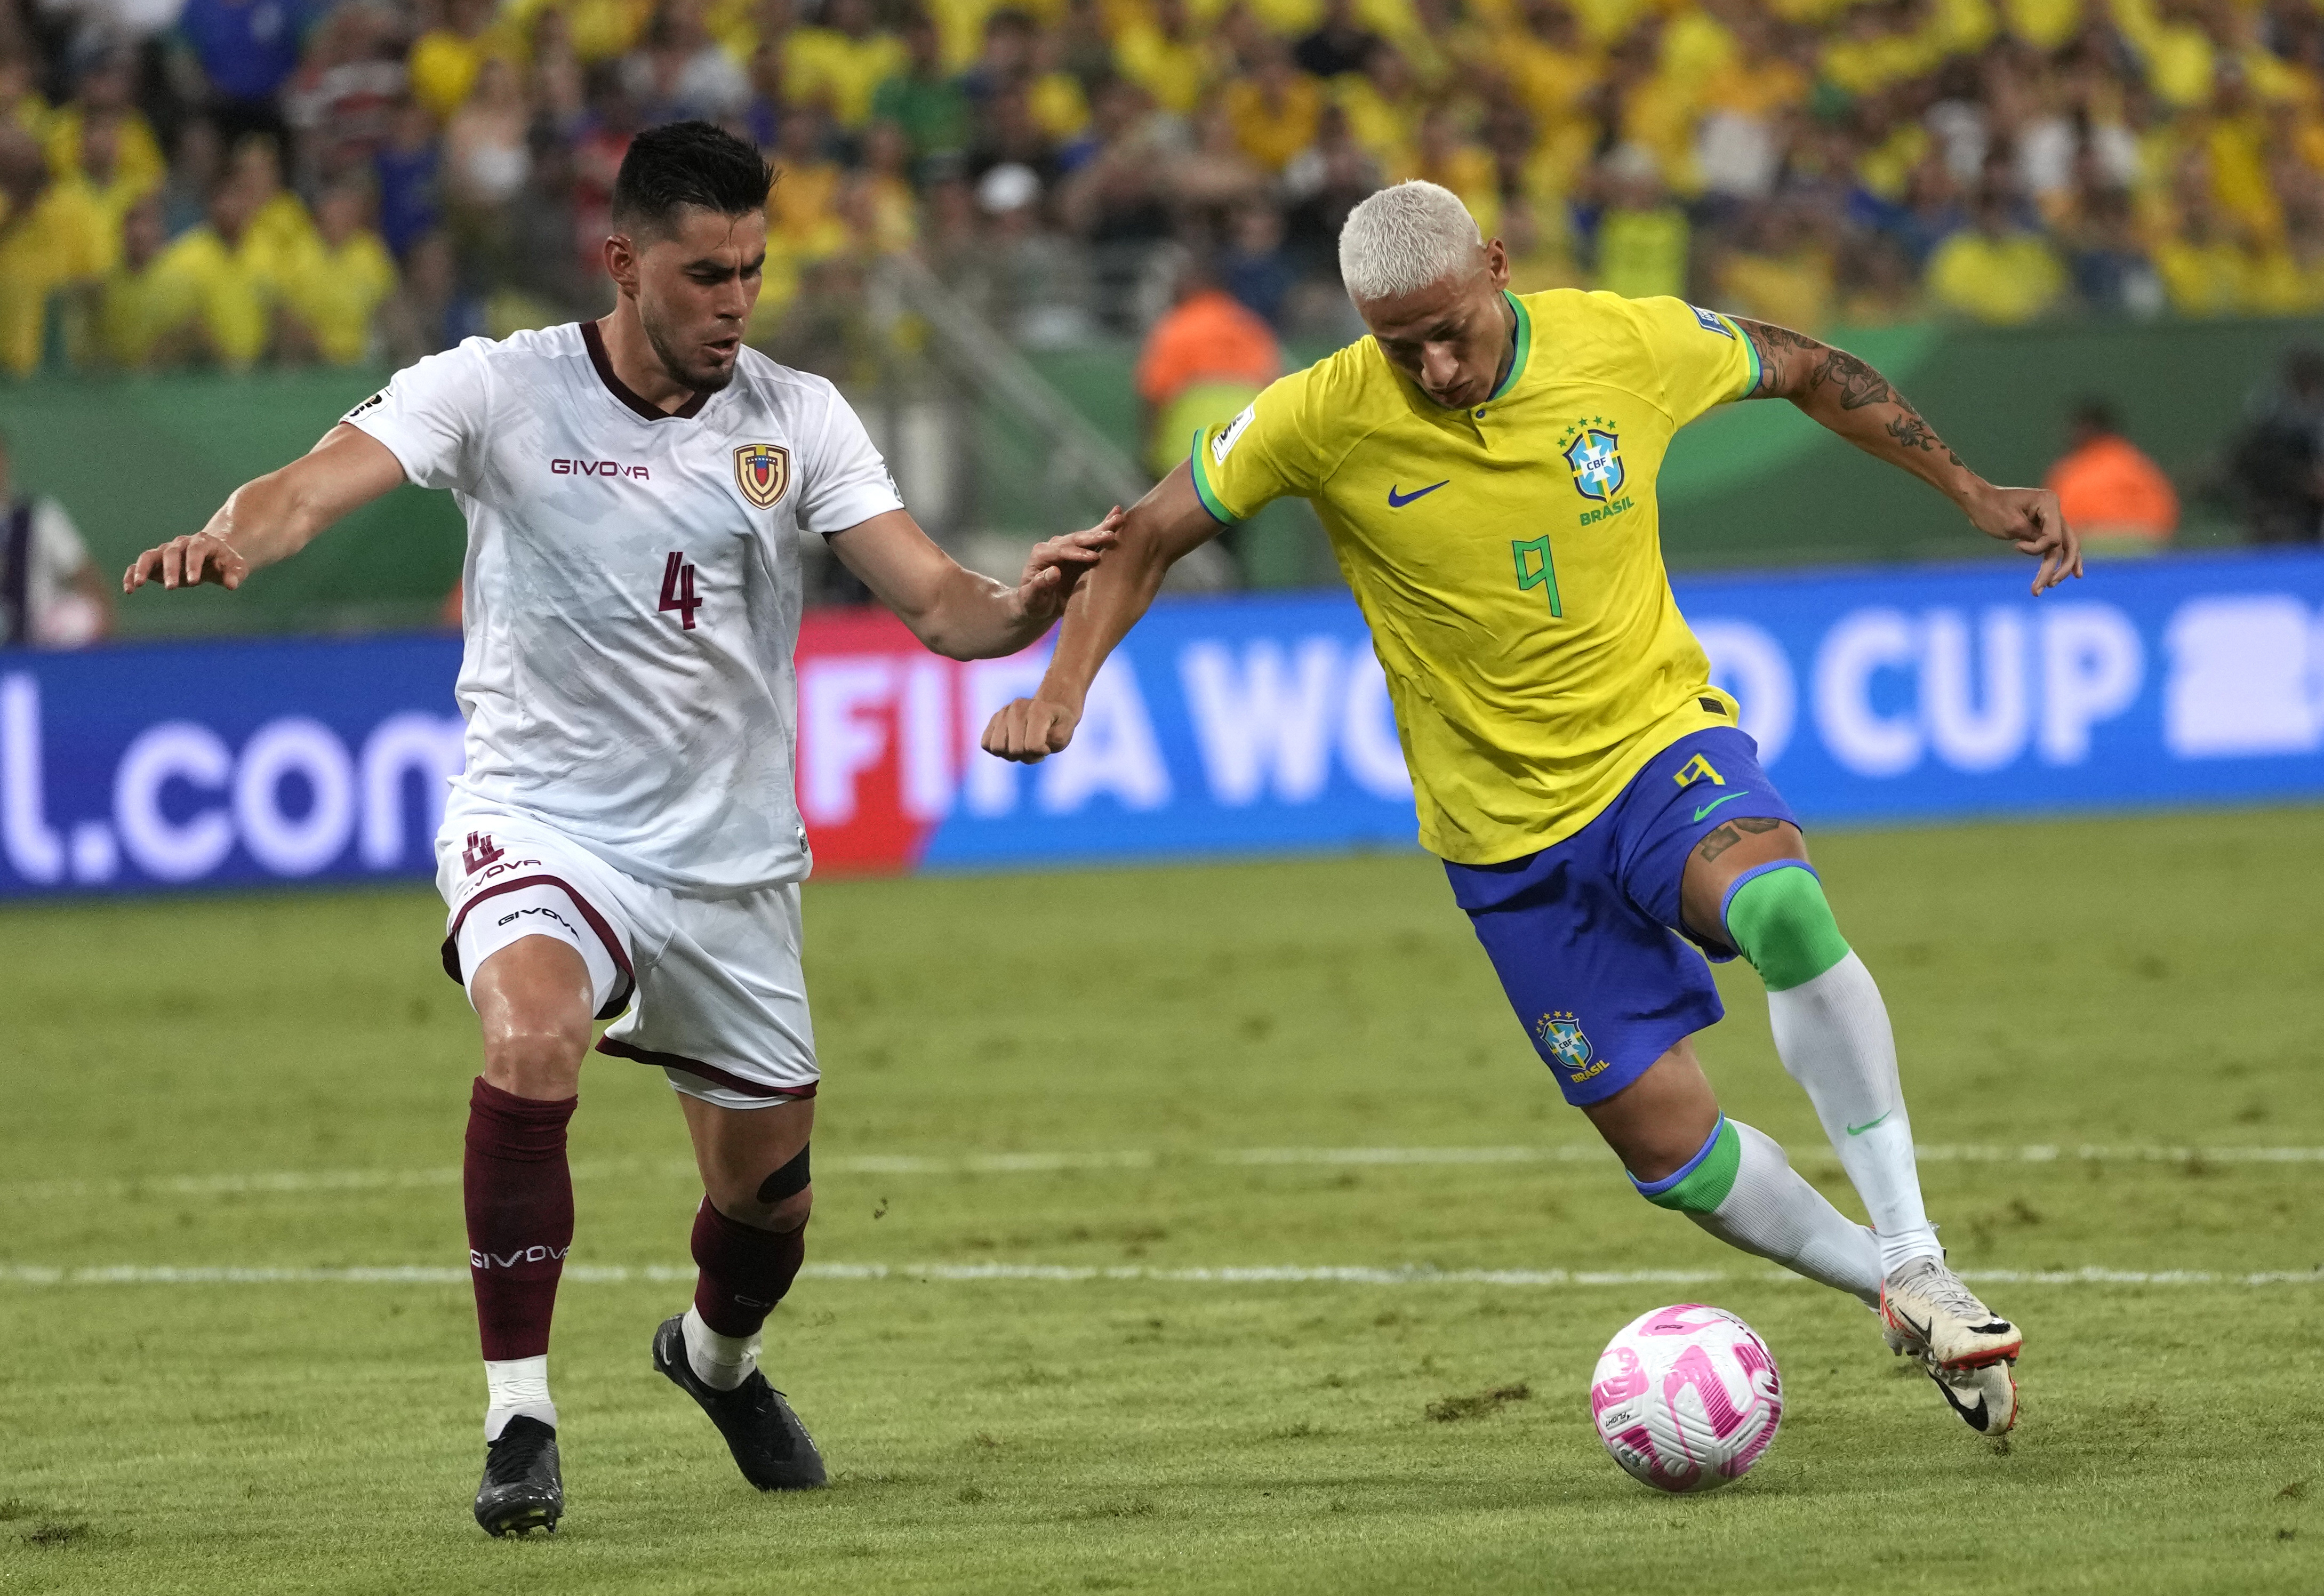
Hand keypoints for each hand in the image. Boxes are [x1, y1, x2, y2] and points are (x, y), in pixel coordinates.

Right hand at [124, 531, 247, 593]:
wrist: (213, 555)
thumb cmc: (226, 562)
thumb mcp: (237, 567)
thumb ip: (235, 574)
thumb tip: (231, 584)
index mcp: (203, 542)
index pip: (196, 550)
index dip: (193, 564)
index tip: (194, 581)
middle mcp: (181, 544)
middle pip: (171, 553)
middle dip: (171, 569)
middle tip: (172, 587)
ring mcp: (166, 551)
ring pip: (150, 556)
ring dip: (142, 569)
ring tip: (138, 584)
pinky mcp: (156, 562)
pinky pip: (140, 565)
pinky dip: (132, 574)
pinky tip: (129, 590)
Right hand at [981, 695, 1079, 762]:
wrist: (1049, 708)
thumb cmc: (1058, 725)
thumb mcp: (1065, 734)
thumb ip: (1054, 742)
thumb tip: (1030, 746)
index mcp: (1038, 711)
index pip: (1032, 746)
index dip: (1041, 753)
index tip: (1048, 747)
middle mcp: (1017, 708)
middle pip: (1014, 750)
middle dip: (1027, 756)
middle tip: (1037, 749)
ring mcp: (1003, 712)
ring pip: (997, 748)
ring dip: (1011, 755)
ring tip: (1023, 748)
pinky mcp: (993, 719)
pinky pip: (985, 743)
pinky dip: (998, 751)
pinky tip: (1010, 746)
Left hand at [1009, 509, 1122, 627]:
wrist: (1037, 605)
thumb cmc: (1032, 603)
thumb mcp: (1031, 597)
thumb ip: (1040, 585)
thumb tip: (1054, 572)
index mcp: (1041, 554)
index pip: (1061, 551)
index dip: (1077, 553)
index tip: (1094, 557)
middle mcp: (1054, 546)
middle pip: (1075, 539)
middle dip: (1093, 536)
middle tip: (1111, 534)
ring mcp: (1068, 548)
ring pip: (1086, 536)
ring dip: (1103, 528)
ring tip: (1119, 519)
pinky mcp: (1079, 553)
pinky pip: (1092, 540)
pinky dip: (1104, 528)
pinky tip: (1116, 515)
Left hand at [1964, 484, 2079, 595]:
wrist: (1977, 501)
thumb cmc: (1991, 510)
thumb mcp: (2012, 526)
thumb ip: (2035, 538)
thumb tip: (2055, 548)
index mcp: (2049, 502)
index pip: (2054, 535)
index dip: (2038, 548)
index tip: (2017, 546)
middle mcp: (2054, 508)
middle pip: (2068, 542)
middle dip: (2061, 566)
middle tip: (2051, 585)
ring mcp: (2050, 517)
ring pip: (2063, 547)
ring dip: (2058, 568)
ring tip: (2049, 586)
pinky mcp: (2043, 526)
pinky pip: (2054, 546)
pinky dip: (2054, 561)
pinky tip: (2058, 577)